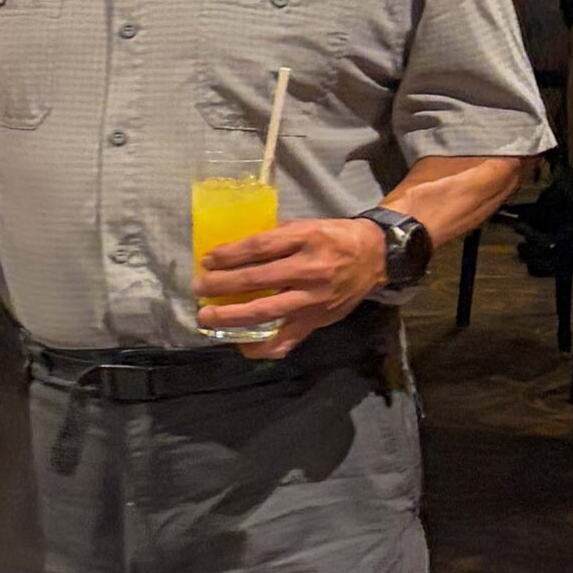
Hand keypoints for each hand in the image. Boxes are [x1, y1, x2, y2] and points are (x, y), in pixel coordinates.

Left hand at [194, 217, 384, 360]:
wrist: (375, 257)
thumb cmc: (333, 238)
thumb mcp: (305, 227)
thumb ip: (274, 238)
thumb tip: (232, 252)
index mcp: (306, 239)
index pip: (259, 248)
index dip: (229, 255)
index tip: (207, 260)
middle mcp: (310, 270)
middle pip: (257, 280)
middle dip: (221, 286)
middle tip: (198, 289)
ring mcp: (314, 300)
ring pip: (267, 313)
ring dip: (232, 317)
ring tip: (207, 318)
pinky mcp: (318, 321)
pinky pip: (286, 340)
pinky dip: (261, 346)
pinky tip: (240, 343)